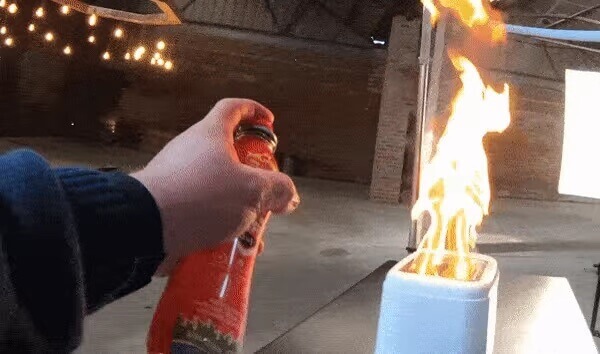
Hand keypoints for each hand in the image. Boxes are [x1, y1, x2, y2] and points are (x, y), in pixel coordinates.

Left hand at [131, 99, 299, 273]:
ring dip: (237, 207)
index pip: (232, 108)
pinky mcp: (165, 204)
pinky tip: (228, 248)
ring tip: (252, 234)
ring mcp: (174, 177)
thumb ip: (277, 190)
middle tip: (266, 195)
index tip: (270, 122)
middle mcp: (189, 150)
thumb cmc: (203, 197)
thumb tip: (288, 195)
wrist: (145, 226)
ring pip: (215, 187)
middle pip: (227, 154)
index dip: (254, 111)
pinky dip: (216, 224)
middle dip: (252, 176)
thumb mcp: (252, 191)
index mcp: (209, 134)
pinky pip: (198, 209)